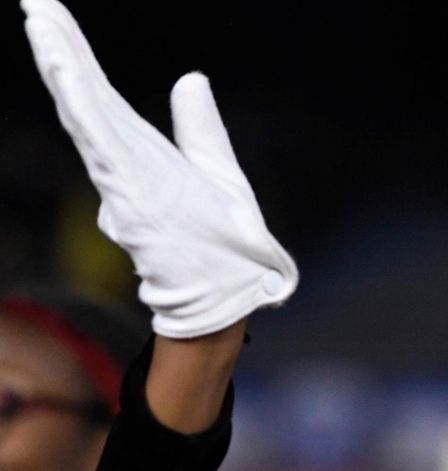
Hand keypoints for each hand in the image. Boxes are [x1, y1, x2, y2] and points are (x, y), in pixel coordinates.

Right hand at [21, 0, 297, 338]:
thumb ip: (199, 126)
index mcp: (143, 154)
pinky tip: (67, 74)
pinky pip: (104, 143)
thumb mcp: (217, 169)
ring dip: (64, 69)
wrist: (236, 289)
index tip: (51, 13)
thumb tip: (191, 78)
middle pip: (86, 97)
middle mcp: (125, 163)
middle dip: (60, 49)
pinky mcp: (133, 193)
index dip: (77, 56)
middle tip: (35, 2)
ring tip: (42, 23)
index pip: (102, 96)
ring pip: (87, 114)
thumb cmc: (224, 243)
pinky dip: (84, 108)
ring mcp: (124, 179)